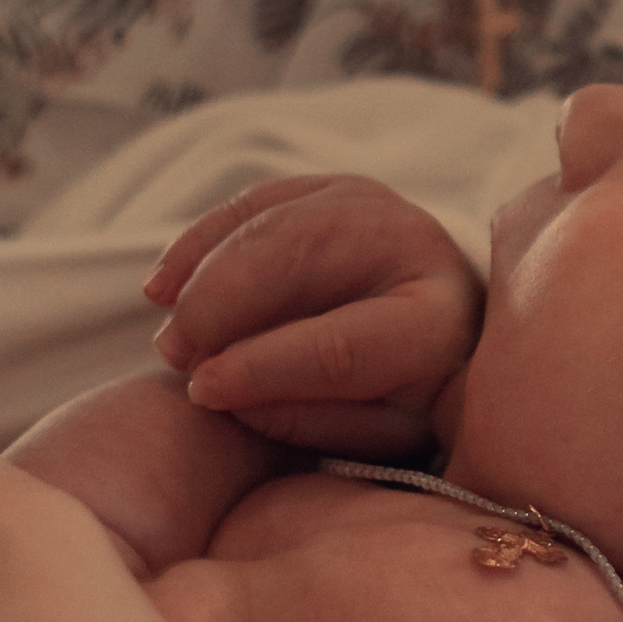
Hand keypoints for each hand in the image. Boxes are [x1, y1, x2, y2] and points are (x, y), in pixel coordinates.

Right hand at [147, 174, 480, 454]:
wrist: (459, 336)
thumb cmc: (414, 400)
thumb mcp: (382, 433)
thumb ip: (310, 420)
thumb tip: (220, 389)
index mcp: (439, 319)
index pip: (341, 344)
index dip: (263, 366)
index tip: (202, 389)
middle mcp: (415, 244)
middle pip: (303, 254)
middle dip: (223, 303)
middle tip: (174, 354)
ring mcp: (374, 204)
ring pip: (274, 219)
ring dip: (205, 272)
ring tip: (169, 330)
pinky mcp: (335, 188)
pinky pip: (257, 201)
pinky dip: (203, 239)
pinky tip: (163, 284)